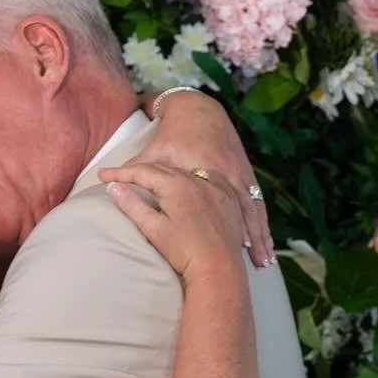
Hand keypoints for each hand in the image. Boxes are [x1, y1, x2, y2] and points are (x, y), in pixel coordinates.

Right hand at [101, 161, 245, 284]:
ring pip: (185, 173)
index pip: (142, 172)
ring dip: (166, 174)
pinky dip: (191, 178)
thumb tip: (113, 187)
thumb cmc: (185, 252)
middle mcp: (197, 179)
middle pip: (163, 169)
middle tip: (120, 176)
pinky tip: (187, 184)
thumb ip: (132, 205)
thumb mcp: (154, 229)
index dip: (120, 173)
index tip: (102, 175)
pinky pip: (207, 179)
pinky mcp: (228, 197)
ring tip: (150, 181)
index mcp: (176, 184)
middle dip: (140, 172)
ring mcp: (216, 187)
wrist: (220, 268)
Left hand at [134, 89, 274, 266]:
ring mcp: (240, 179)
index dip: (198, 231)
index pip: (206, 211)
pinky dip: (263, 228)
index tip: (184, 251)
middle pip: (236, 212)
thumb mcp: (154, 152)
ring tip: (264, 264)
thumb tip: (109, 187)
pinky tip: (268, 249)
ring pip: (252, 213)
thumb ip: (134, 171)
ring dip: (259, 239)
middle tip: (249, 267)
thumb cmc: (174, 134)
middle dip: (245, 241)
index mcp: (200, 173)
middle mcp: (224, 177)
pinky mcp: (248, 180)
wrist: (199, 110)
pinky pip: (259, 207)